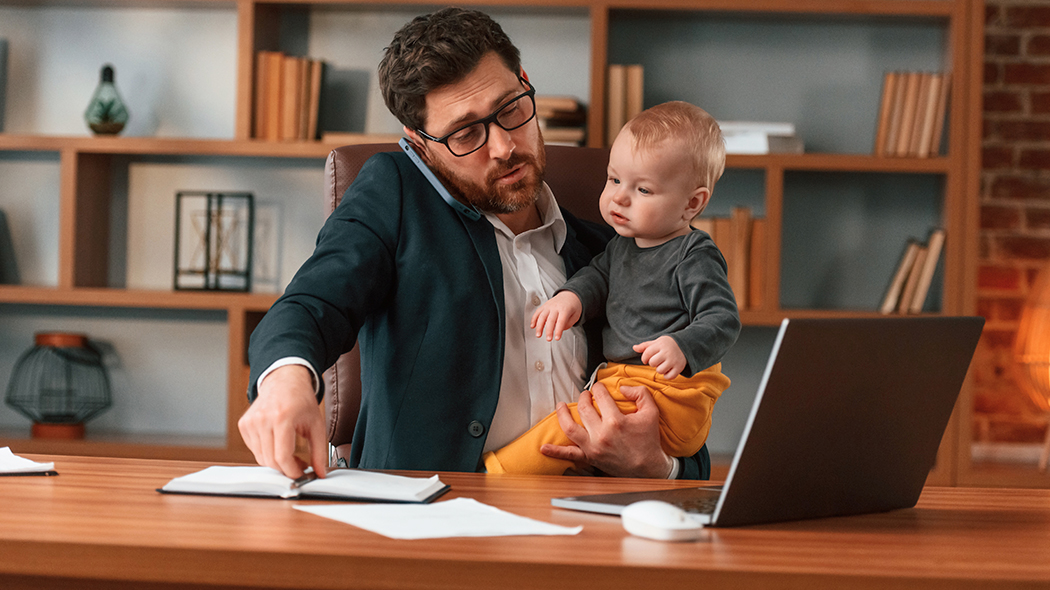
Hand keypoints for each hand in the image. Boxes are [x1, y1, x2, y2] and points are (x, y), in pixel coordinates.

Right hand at [238, 364, 327, 478]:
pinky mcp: (243, 424)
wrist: (284, 381)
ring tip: (291, 453)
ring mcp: (250, 421)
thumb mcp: (316, 424)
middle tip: (300, 464)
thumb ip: (319, 451)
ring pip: (261, 457)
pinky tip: (278, 443)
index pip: (282, 457)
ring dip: (276, 462)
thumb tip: (320, 473)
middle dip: (286, 468)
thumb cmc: (301, 401)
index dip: (293, 471)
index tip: (302, 473)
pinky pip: (254, 449)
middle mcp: (263, 419)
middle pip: (270, 460)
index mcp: (282, 417)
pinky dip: (266, 452)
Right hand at [530, 291, 581, 341]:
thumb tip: (560, 330)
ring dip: (539, 326)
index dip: (558, 330)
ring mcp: (549, 306)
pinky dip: (533, 319)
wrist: (569, 295)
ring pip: (542, 316)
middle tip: (548, 339)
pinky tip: (532, 326)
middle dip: (548, 330)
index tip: (557, 338)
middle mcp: (556, 307)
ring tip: (538, 335)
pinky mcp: (544, 306)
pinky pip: (537, 312)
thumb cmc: (573, 306)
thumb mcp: (576, 315)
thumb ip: (568, 324)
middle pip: (550, 319)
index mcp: (565, 309)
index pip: (561, 321)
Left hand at [539, 383, 674, 477]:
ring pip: (570, 428)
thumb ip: (639, 393)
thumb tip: (622, 387)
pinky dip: (555, 452)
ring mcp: (593, 447)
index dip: (599, 388)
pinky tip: (543, 448)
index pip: (601, 396)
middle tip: (586, 395)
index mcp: (616, 421)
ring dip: (562, 415)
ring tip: (561, 406)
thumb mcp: (651, 412)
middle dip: (583, 397)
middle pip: (584, 408)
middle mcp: (602, 434)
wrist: (649, 467)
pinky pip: (569, 455)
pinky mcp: (590, 457)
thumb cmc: (648, 440)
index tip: (600, 388)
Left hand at [634, 336, 686, 379]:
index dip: (644, 358)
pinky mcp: (679, 367)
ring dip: (659, 370)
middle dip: (652, 363)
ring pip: (660, 371)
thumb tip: (634, 348)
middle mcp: (667, 352)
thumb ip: (645, 346)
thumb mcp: (656, 342)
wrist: (684, 345)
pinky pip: (669, 377)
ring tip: (663, 365)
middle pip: (652, 363)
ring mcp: (674, 360)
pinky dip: (667, 376)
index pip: (647, 353)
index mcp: (660, 345)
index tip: (646, 359)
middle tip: (657, 361)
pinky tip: (668, 370)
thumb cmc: (666, 344)